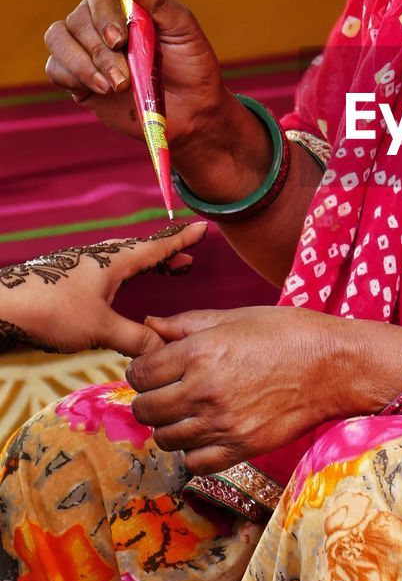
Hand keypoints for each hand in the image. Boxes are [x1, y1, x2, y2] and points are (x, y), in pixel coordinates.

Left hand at [0, 222, 207, 356]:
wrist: (2, 306)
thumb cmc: (50, 310)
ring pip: (122, 261)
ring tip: (160, 273)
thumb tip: (164, 351)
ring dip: (145, 265)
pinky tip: (118, 292)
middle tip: (186, 261)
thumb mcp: (99, 328)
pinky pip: (108, 272)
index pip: (157, 248)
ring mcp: (82, 266)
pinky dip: (125, 276)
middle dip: (165, 255)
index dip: (182, 241)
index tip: (203, 229)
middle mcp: (100, 258)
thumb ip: (135, 339)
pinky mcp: (67, 279)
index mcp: (114, 262)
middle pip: (140, 252)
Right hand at [44, 0, 228, 147]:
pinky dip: (74, 77)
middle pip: (78, 17)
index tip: (121, 38)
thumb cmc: (192, 65)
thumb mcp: (183, 30)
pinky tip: (103, 90)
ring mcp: (86, 47)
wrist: (193, 110)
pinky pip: (55, 67)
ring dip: (83, 64)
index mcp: (127, 1)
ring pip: (58, 38)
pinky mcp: (77, 76)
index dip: (103, 10)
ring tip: (116, 86)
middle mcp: (101, 19)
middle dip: (100, 50)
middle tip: (125, 76)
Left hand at [126, 306, 339, 473]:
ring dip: (170, 425)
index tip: (153, 369)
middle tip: (167, 391)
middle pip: (145, 409)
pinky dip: (193, 451)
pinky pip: (194, 462)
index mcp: (200, 352)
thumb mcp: (237, 317)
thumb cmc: (288, 333)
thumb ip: (188, 323)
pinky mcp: (241, 448)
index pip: (140, 373)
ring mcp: (222, 423)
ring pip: (165, 438)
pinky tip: (206, 433)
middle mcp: (204, 390)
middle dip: (149, 399)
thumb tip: (149, 323)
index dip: (141, 370)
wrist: (334, 366)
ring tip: (188, 412)